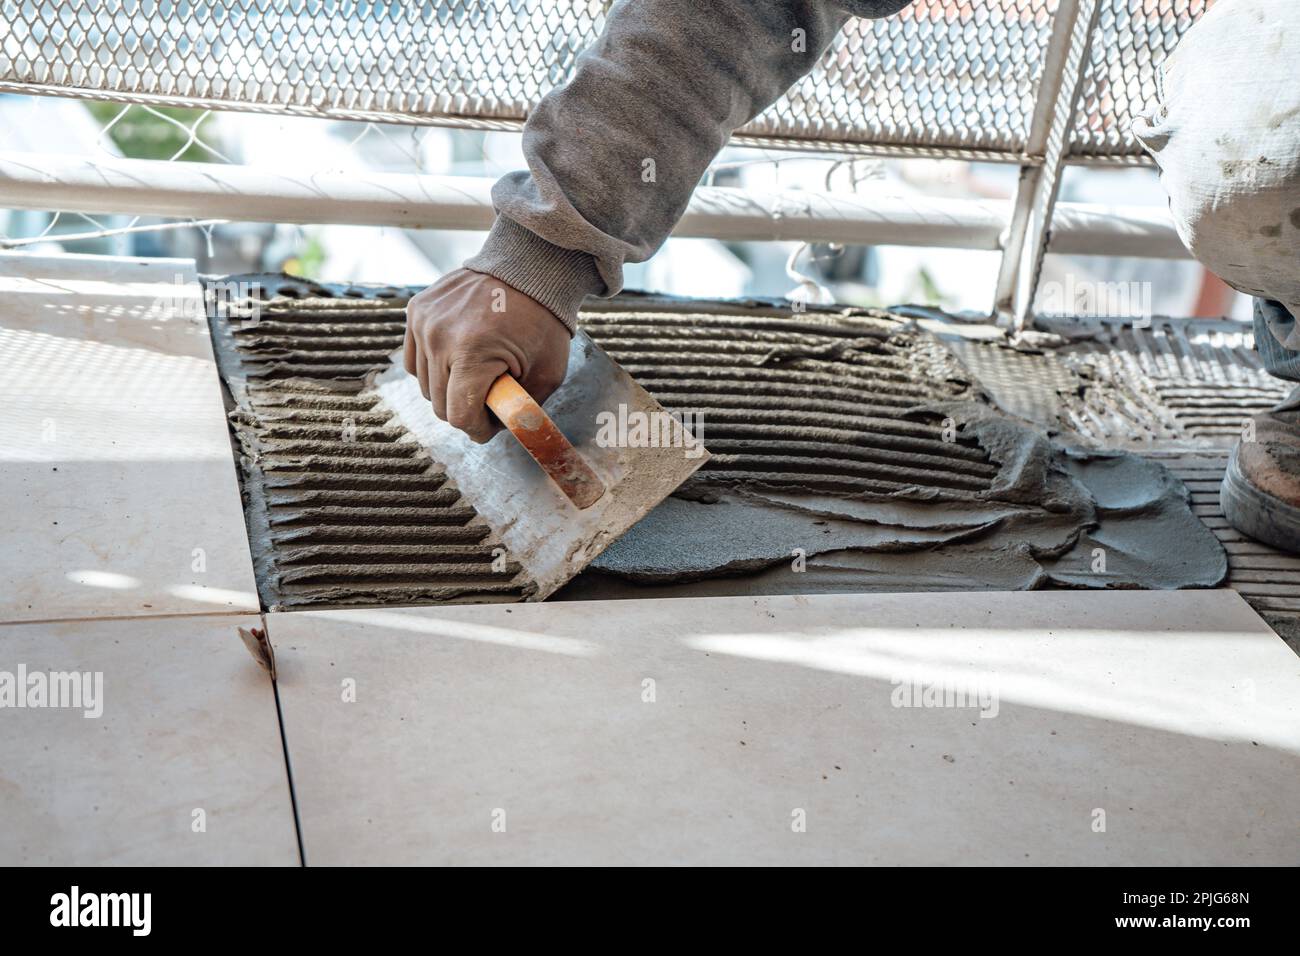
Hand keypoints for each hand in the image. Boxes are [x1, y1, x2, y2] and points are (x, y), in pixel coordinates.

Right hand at [403, 268, 570, 442]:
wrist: (529, 267)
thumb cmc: (543, 321)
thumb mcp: (548, 373)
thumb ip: (522, 410)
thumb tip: (497, 432)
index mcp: (472, 353)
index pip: (459, 416)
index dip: (479, 429)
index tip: (493, 424)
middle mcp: (440, 337)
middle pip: (439, 405)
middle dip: (466, 411)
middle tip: (490, 399)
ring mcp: (424, 322)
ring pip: (425, 386)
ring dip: (450, 390)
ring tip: (478, 375)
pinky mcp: (416, 311)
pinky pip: (414, 361)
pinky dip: (434, 369)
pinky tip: (459, 359)